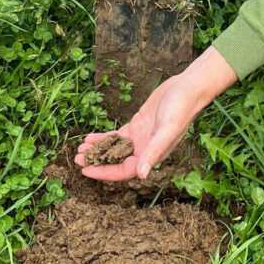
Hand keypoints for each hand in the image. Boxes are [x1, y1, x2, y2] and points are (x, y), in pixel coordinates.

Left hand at [75, 47, 236, 180]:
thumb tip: (141, 175)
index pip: (124, 170)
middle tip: (77, 159)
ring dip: (98, 150)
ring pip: (114, 149)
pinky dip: (104, 137)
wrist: (187, 88)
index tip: (86, 171)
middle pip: (116, 161)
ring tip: (80, 149)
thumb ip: (154, 151)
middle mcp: (144, 149)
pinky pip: (117, 135)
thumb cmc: (180, 108)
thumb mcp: (167, 129)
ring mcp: (140, 137)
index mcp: (152, 155)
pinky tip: (90, 137)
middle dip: (96, 162)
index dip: (104, 172)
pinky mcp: (137, 125)